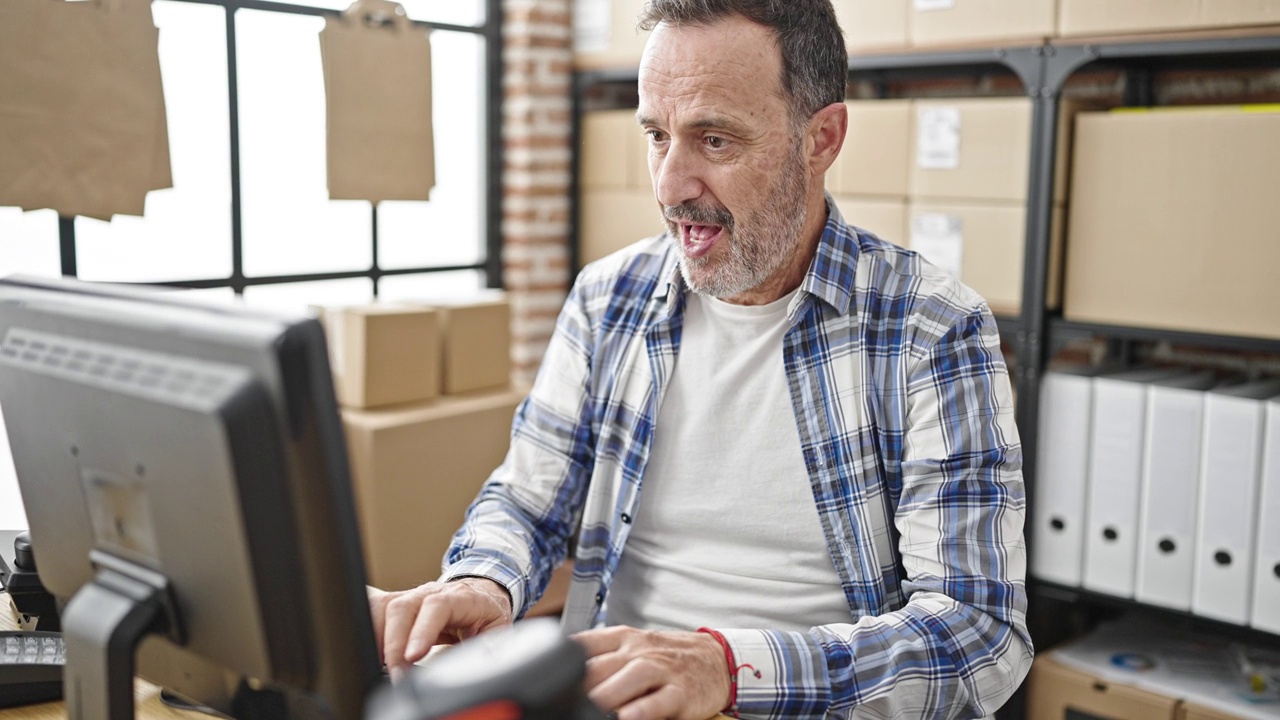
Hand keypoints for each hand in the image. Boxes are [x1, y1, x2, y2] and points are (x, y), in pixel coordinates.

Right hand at [368, 578, 512, 677]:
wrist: (481, 593)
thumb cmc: (487, 615)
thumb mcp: (494, 633)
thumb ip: (481, 650)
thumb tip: (464, 670)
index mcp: (460, 597)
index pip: (437, 606)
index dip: (422, 631)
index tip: (412, 657)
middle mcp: (431, 592)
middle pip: (402, 607)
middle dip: (394, 645)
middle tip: (397, 675)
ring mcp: (411, 596)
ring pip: (382, 608)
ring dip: (376, 639)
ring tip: (380, 666)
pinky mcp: (396, 605)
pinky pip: (374, 611)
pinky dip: (367, 630)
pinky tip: (368, 649)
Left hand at [573, 626, 729, 719]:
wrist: (716, 658)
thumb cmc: (667, 657)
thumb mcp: (633, 647)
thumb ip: (602, 657)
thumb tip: (564, 677)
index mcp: (621, 638)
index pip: (584, 643)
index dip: (561, 661)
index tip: (544, 679)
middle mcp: (638, 650)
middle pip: (601, 665)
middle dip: (578, 685)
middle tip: (559, 702)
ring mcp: (660, 669)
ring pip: (629, 678)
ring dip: (606, 695)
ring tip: (589, 711)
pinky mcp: (681, 692)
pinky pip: (660, 700)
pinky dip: (643, 709)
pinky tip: (628, 717)